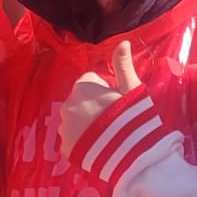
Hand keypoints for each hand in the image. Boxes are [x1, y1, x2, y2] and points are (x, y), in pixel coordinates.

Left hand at [58, 40, 141, 156]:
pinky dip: (82, 141)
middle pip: (81, 100)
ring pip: (75, 119)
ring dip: (87, 123)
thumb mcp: (131, 89)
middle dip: (94, 106)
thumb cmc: (132, 117)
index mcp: (82, 87)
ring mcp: (64, 128)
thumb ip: (123, 65)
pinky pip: (73, 139)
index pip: (92, 80)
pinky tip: (98, 146)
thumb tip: (123, 41)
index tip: (117, 101)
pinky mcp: (65, 147)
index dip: (106, 89)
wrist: (130, 154)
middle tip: (114, 119)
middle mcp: (67, 105)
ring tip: (107, 134)